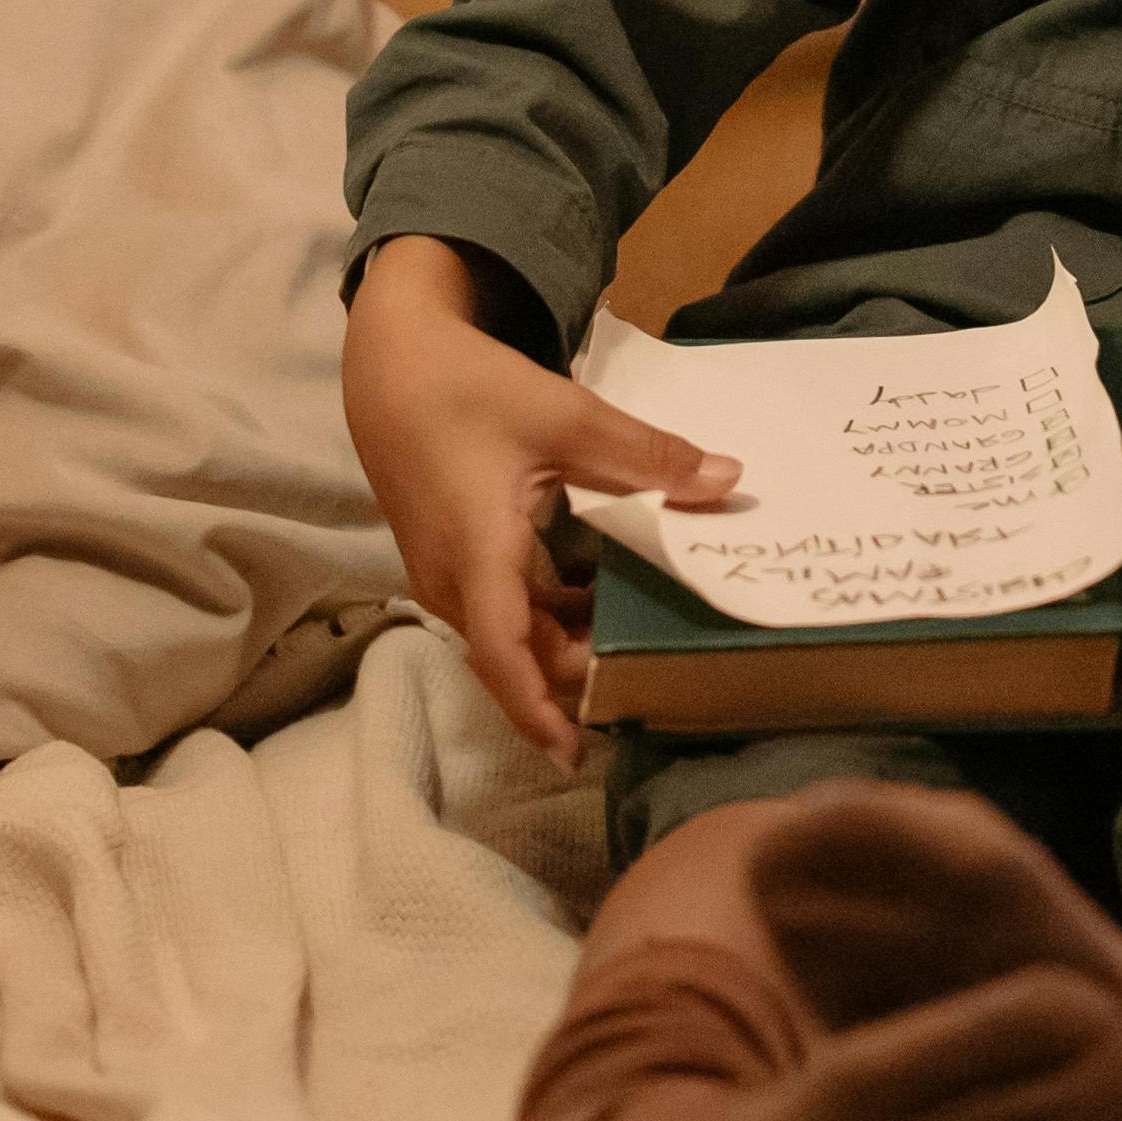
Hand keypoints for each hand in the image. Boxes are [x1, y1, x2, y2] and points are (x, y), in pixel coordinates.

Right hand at [340, 235, 737, 760]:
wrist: (393, 369)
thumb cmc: (471, 390)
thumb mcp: (566, 416)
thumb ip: (647, 456)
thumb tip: (728, 480)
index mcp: (476, 554)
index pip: (504, 653)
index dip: (537, 707)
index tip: (575, 751)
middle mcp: (452, 582)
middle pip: (516, 655)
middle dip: (575, 677)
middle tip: (651, 677)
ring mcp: (445, 577)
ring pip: (510, 637)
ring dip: (565, 645)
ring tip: (636, 641)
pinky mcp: (450, 565)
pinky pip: (501, 613)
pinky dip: (548, 618)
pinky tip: (598, 599)